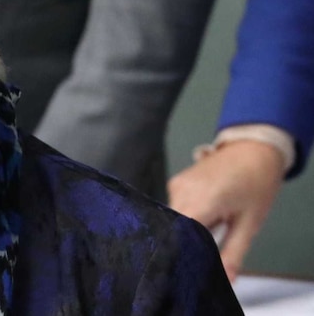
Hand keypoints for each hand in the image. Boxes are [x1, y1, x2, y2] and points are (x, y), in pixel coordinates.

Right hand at [168, 140, 283, 280]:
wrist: (253, 150)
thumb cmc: (256, 185)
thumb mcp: (249, 223)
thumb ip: (233, 253)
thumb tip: (225, 280)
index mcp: (201, 200)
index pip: (179, 234)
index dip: (183, 251)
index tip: (191, 264)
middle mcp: (181, 190)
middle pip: (174, 228)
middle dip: (188, 242)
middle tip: (207, 248)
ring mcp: (176, 184)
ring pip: (174, 218)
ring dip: (189, 228)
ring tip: (213, 226)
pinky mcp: (175, 182)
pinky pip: (175, 207)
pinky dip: (188, 216)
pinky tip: (206, 214)